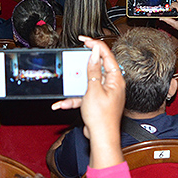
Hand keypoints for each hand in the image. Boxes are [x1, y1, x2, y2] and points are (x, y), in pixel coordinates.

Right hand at [52, 38, 125, 166]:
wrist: (101, 138)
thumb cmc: (102, 118)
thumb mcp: (94, 90)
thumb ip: (93, 71)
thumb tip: (94, 54)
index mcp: (115, 78)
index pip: (106, 54)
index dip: (95, 45)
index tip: (84, 39)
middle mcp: (111, 84)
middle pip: (96, 67)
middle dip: (81, 65)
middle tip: (73, 57)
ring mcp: (103, 92)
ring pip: (87, 81)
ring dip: (74, 85)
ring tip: (66, 84)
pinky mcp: (96, 101)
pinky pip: (83, 95)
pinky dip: (73, 98)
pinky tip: (62, 103)